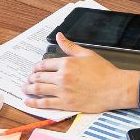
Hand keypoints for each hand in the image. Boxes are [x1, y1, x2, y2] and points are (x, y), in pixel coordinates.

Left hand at [24, 33, 139, 112]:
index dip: (36, 67)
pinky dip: (34, 103)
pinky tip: (28, 102)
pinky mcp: (66, 104)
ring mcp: (63, 91)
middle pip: (39, 76)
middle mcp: (62, 77)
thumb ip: (70, 46)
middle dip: (31, 78)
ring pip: (39, 89)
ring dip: (28, 89)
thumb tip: (59, 36)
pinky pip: (45, 103)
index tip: (34, 69)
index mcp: (66, 63)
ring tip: (24, 89)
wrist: (114, 88)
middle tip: (27, 80)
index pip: (44, 64)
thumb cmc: (104, 72)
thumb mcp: (86, 54)